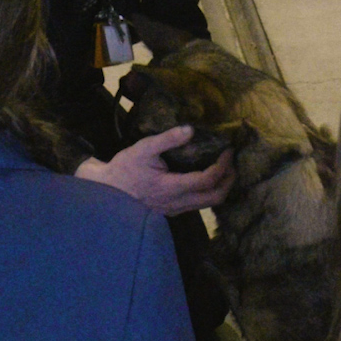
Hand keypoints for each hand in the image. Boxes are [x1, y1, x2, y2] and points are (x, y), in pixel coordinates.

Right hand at [75, 126, 233, 214]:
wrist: (107, 193)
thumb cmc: (124, 169)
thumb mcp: (143, 149)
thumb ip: (167, 139)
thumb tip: (191, 129)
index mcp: (171, 187)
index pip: (207, 179)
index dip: (223, 165)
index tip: (228, 150)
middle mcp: (177, 203)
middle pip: (215, 197)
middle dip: (229, 179)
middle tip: (233, 161)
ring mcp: (176, 210)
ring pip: (208, 203)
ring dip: (221, 187)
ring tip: (225, 168)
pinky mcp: (173, 211)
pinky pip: (199, 204)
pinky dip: (210, 192)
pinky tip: (207, 177)